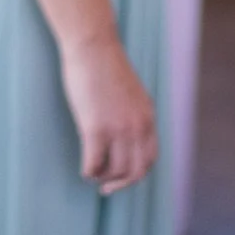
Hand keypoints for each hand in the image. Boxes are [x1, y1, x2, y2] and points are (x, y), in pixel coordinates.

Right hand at [58, 35, 157, 194]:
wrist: (93, 46)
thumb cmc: (105, 65)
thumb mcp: (131, 92)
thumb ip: (134, 113)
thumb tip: (126, 134)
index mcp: (148, 117)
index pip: (150, 158)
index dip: (137, 173)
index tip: (123, 177)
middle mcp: (137, 127)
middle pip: (136, 171)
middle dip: (121, 184)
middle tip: (107, 188)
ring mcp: (118, 129)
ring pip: (116, 171)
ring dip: (103, 178)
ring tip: (93, 175)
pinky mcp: (96, 128)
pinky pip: (94, 163)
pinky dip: (89, 171)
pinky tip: (84, 168)